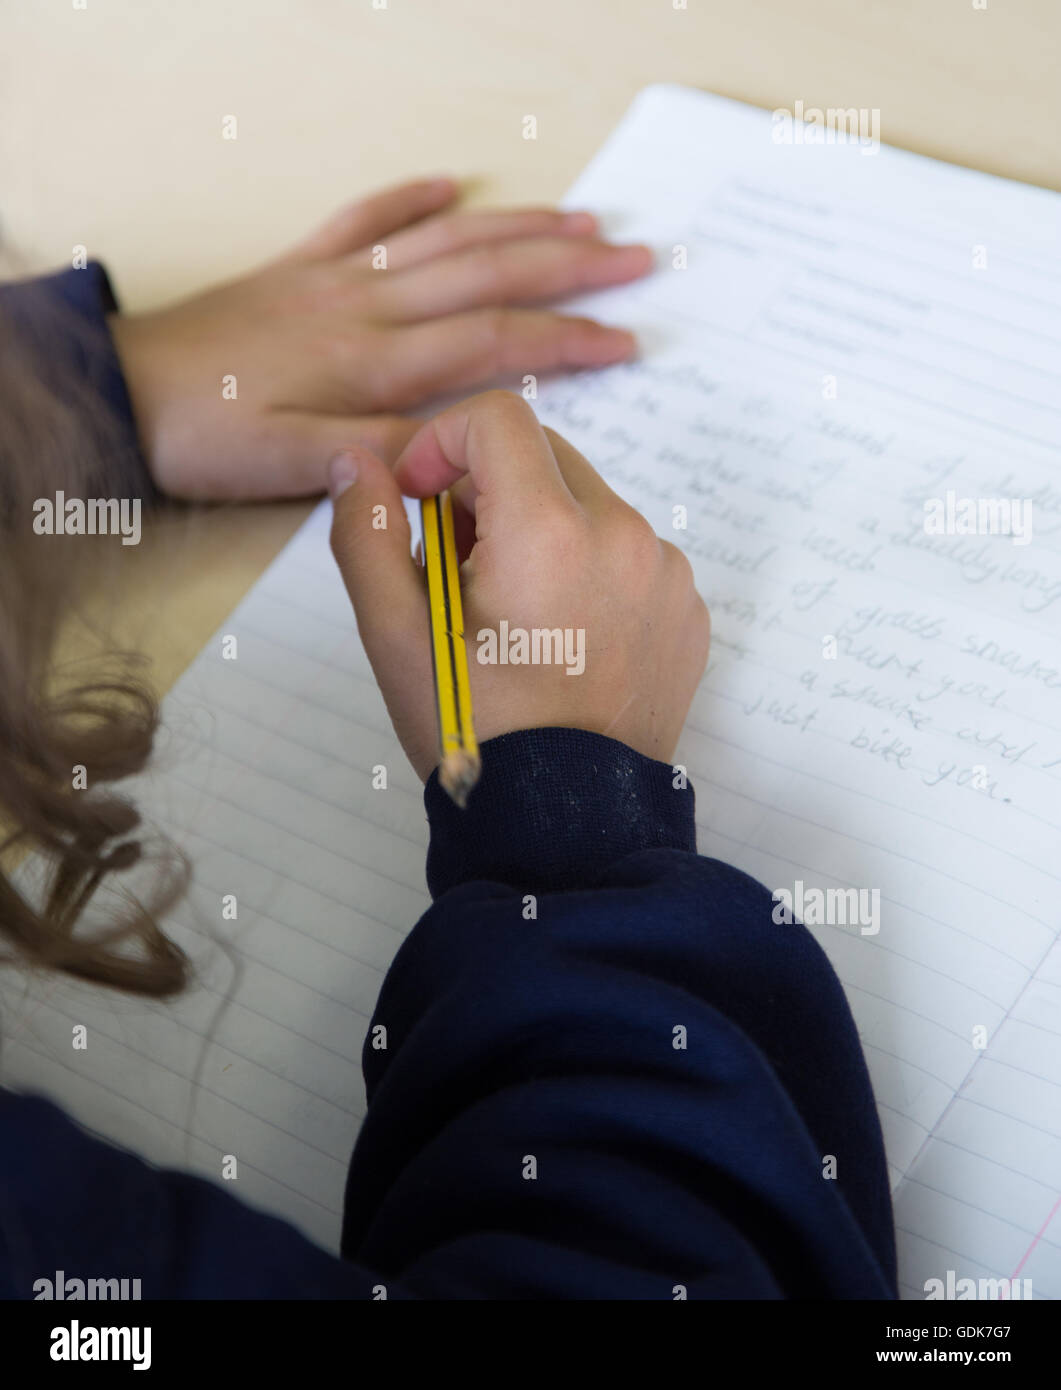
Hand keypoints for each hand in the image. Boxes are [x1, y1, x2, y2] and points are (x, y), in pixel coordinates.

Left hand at [108, 178, 651, 500]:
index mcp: (375, 362)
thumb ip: (379, 458)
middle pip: (488, 273)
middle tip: (636, 257)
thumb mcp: (293, 469)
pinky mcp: (300, 268)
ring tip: (579, 217)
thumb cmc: (206, 436)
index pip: (495, 341)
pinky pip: (365, 217)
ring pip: (445, 240)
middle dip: (570, 264)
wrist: (124, 391)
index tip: (627, 340)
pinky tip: (448, 182)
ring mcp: (336, 279)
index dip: (567, 339)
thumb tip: (460, 452)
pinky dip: (412, 196)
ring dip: (517, 224)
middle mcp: (368, 306)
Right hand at [328, 391, 709, 777]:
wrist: (566, 825)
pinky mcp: (687, 608)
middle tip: (456, 573)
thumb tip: (358, 461)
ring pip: (587, 504)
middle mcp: (623, 536)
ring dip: (540, 532)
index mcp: (549, 532)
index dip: (442, 440)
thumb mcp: (395, 637)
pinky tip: (561, 638)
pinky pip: (629, 552)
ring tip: (512, 618)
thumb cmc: (479, 736)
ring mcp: (665, 574)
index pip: (498, 418)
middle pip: (544, 456)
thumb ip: (366, 532)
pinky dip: (588, 570)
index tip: (417, 495)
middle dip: (487, 494)